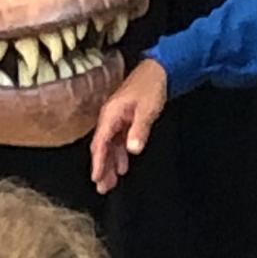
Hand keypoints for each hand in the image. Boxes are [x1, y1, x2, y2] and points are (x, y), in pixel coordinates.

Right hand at [90, 58, 167, 193]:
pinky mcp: (125, 119)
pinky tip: (123, 166)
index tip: (96, 178)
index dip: (98, 162)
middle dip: (102, 167)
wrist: (160, 69)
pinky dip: (119, 154)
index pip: (100, 143)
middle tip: (103, 188)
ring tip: (111, 182)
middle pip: (103, 147)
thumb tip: (132, 149)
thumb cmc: (152, 86)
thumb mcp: (147, 109)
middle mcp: (110, 118)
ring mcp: (117, 119)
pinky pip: (118, 140)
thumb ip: (139, 130)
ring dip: (110, 163)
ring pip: (110, 145)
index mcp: (111, 114)